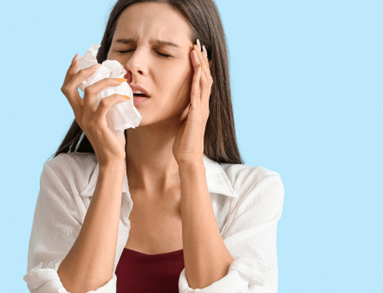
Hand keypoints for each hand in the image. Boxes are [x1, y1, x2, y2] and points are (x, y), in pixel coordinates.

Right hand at [61, 53, 129, 165]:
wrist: (112, 160)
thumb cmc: (111, 139)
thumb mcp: (105, 118)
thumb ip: (104, 104)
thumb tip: (115, 87)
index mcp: (78, 112)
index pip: (67, 88)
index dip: (70, 71)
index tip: (77, 57)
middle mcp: (79, 115)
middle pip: (70, 87)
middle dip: (82, 72)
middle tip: (98, 66)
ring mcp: (88, 120)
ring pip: (89, 92)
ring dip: (104, 82)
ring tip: (118, 80)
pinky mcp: (98, 125)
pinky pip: (105, 104)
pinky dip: (115, 97)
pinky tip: (125, 97)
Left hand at [172, 39, 212, 165]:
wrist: (188, 158)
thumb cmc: (183, 143)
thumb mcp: (182, 122)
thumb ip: (182, 111)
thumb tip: (177, 104)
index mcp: (199, 106)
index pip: (202, 81)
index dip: (200, 66)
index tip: (196, 51)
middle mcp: (203, 105)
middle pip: (205, 77)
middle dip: (202, 60)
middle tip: (198, 44)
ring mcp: (202, 109)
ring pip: (204, 82)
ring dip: (201, 65)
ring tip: (197, 50)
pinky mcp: (197, 115)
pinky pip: (198, 94)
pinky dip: (198, 80)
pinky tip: (196, 69)